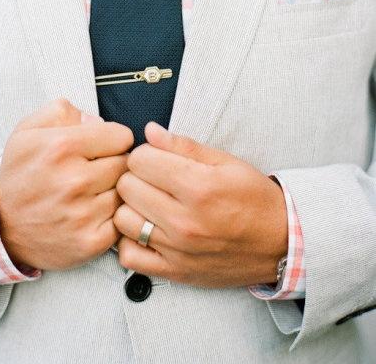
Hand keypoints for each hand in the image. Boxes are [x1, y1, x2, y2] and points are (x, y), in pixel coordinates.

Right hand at [0, 99, 133, 269]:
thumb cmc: (21, 173)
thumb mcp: (29, 130)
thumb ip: (63, 111)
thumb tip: (98, 121)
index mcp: (62, 147)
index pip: (123, 136)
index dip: (114, 140)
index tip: (103, 147)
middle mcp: (74, 180)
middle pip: (127, 164)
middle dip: (115, 163)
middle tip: (97, 170)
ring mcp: (83, 214)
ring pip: (126, 192)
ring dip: (114, 191)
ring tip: (93, 192)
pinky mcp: (90, 242)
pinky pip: (123, 220)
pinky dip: (113, 217)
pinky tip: (94, 213)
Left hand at [114, 122, 287, 287]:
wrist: (281, 242)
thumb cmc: (254, 199)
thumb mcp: (226, 162)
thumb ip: (183, 145)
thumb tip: (150, 131)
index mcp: (198, 187)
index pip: (139, 159)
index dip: (146, 154)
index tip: (157, 159)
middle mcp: (185, 220)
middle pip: (126, 186)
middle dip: (136, 176)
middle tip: (154, 179)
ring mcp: (177, 249)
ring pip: (122, 219)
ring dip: (132, 207)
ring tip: (150, 203)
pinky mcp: (174, 272)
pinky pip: (128, 256)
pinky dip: (131, 242)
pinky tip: (147, 230)